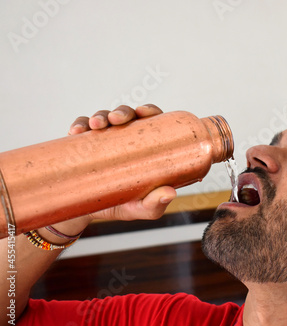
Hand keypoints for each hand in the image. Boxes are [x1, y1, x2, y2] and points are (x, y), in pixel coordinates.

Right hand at [68, 104, 176, 221]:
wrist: (89, 213)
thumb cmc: (124, 206)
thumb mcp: (142, 208)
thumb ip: (155, 203)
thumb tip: (170, 193)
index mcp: (146, 147)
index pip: (152, 121)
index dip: (149, 110)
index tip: (143, 112)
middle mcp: (126, 138)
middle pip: (127, 115)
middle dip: (122, 112)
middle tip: (116, 119)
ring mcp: (104, 138)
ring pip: (104, 117)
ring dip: (100, 116)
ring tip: (95, 125)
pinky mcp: (83, 143)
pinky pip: (81, 128)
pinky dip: (79, 125)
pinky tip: (76, 131)